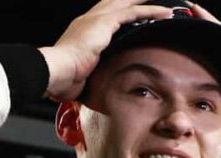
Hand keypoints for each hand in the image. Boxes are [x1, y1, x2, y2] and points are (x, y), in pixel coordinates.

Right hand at [39, 0, 174, 101]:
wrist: (56, 71)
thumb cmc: (62, 78)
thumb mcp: (78, 74)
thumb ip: (87, 73)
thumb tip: (89, 86)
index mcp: (81, 30)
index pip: (104, 15)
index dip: (118, 11)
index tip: (132, 12)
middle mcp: (88, 20)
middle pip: (115, 2)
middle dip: (131, 0)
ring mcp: (96, 19)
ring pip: (126, 3)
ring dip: (145, 2)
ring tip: (164, 5)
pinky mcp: (104, 23)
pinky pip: (133, 12)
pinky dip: (150, 11)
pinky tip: (165, 13)